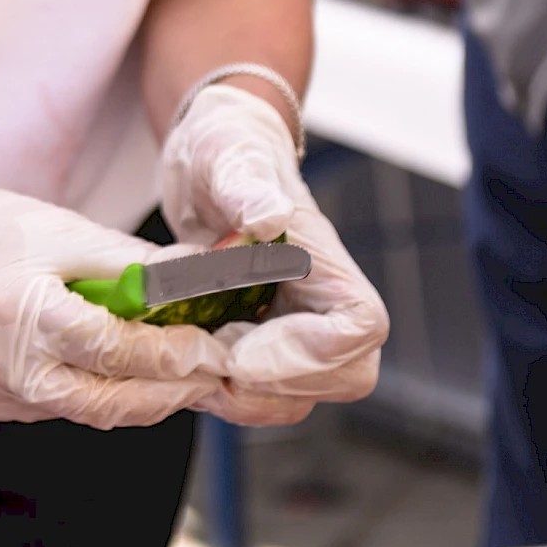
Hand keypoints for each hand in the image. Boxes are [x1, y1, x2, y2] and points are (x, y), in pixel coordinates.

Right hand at [0, 168, 237, 427]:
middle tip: (208, 375)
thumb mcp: (63, 232)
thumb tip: (201, 280)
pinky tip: (112, 369)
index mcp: (18, 310)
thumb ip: (133, 265)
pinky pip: (51, 406)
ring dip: (134, 395)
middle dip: (165, 393)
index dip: (169, 356)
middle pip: (103, 402)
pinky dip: (89, 390)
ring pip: (81, 410)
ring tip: (174, 371)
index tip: (212, 350)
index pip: (111, 350)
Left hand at [160, 84, 388, 420]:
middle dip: (280, 386)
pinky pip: (263, 393)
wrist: (206, 161)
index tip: (242, 351)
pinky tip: (187, 357)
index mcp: (325, 260)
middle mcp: (321, 301)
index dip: (309, 352)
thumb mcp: (228, 158)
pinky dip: (227, 392)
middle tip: (216, 359)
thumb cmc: (227, 149)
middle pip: (347, 376)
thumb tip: (270, 218)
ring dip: (249, 396)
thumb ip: (248, 186)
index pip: (360, 326)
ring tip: (196, 356)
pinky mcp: (262, 344)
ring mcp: (294, 327)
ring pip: (302, 395)